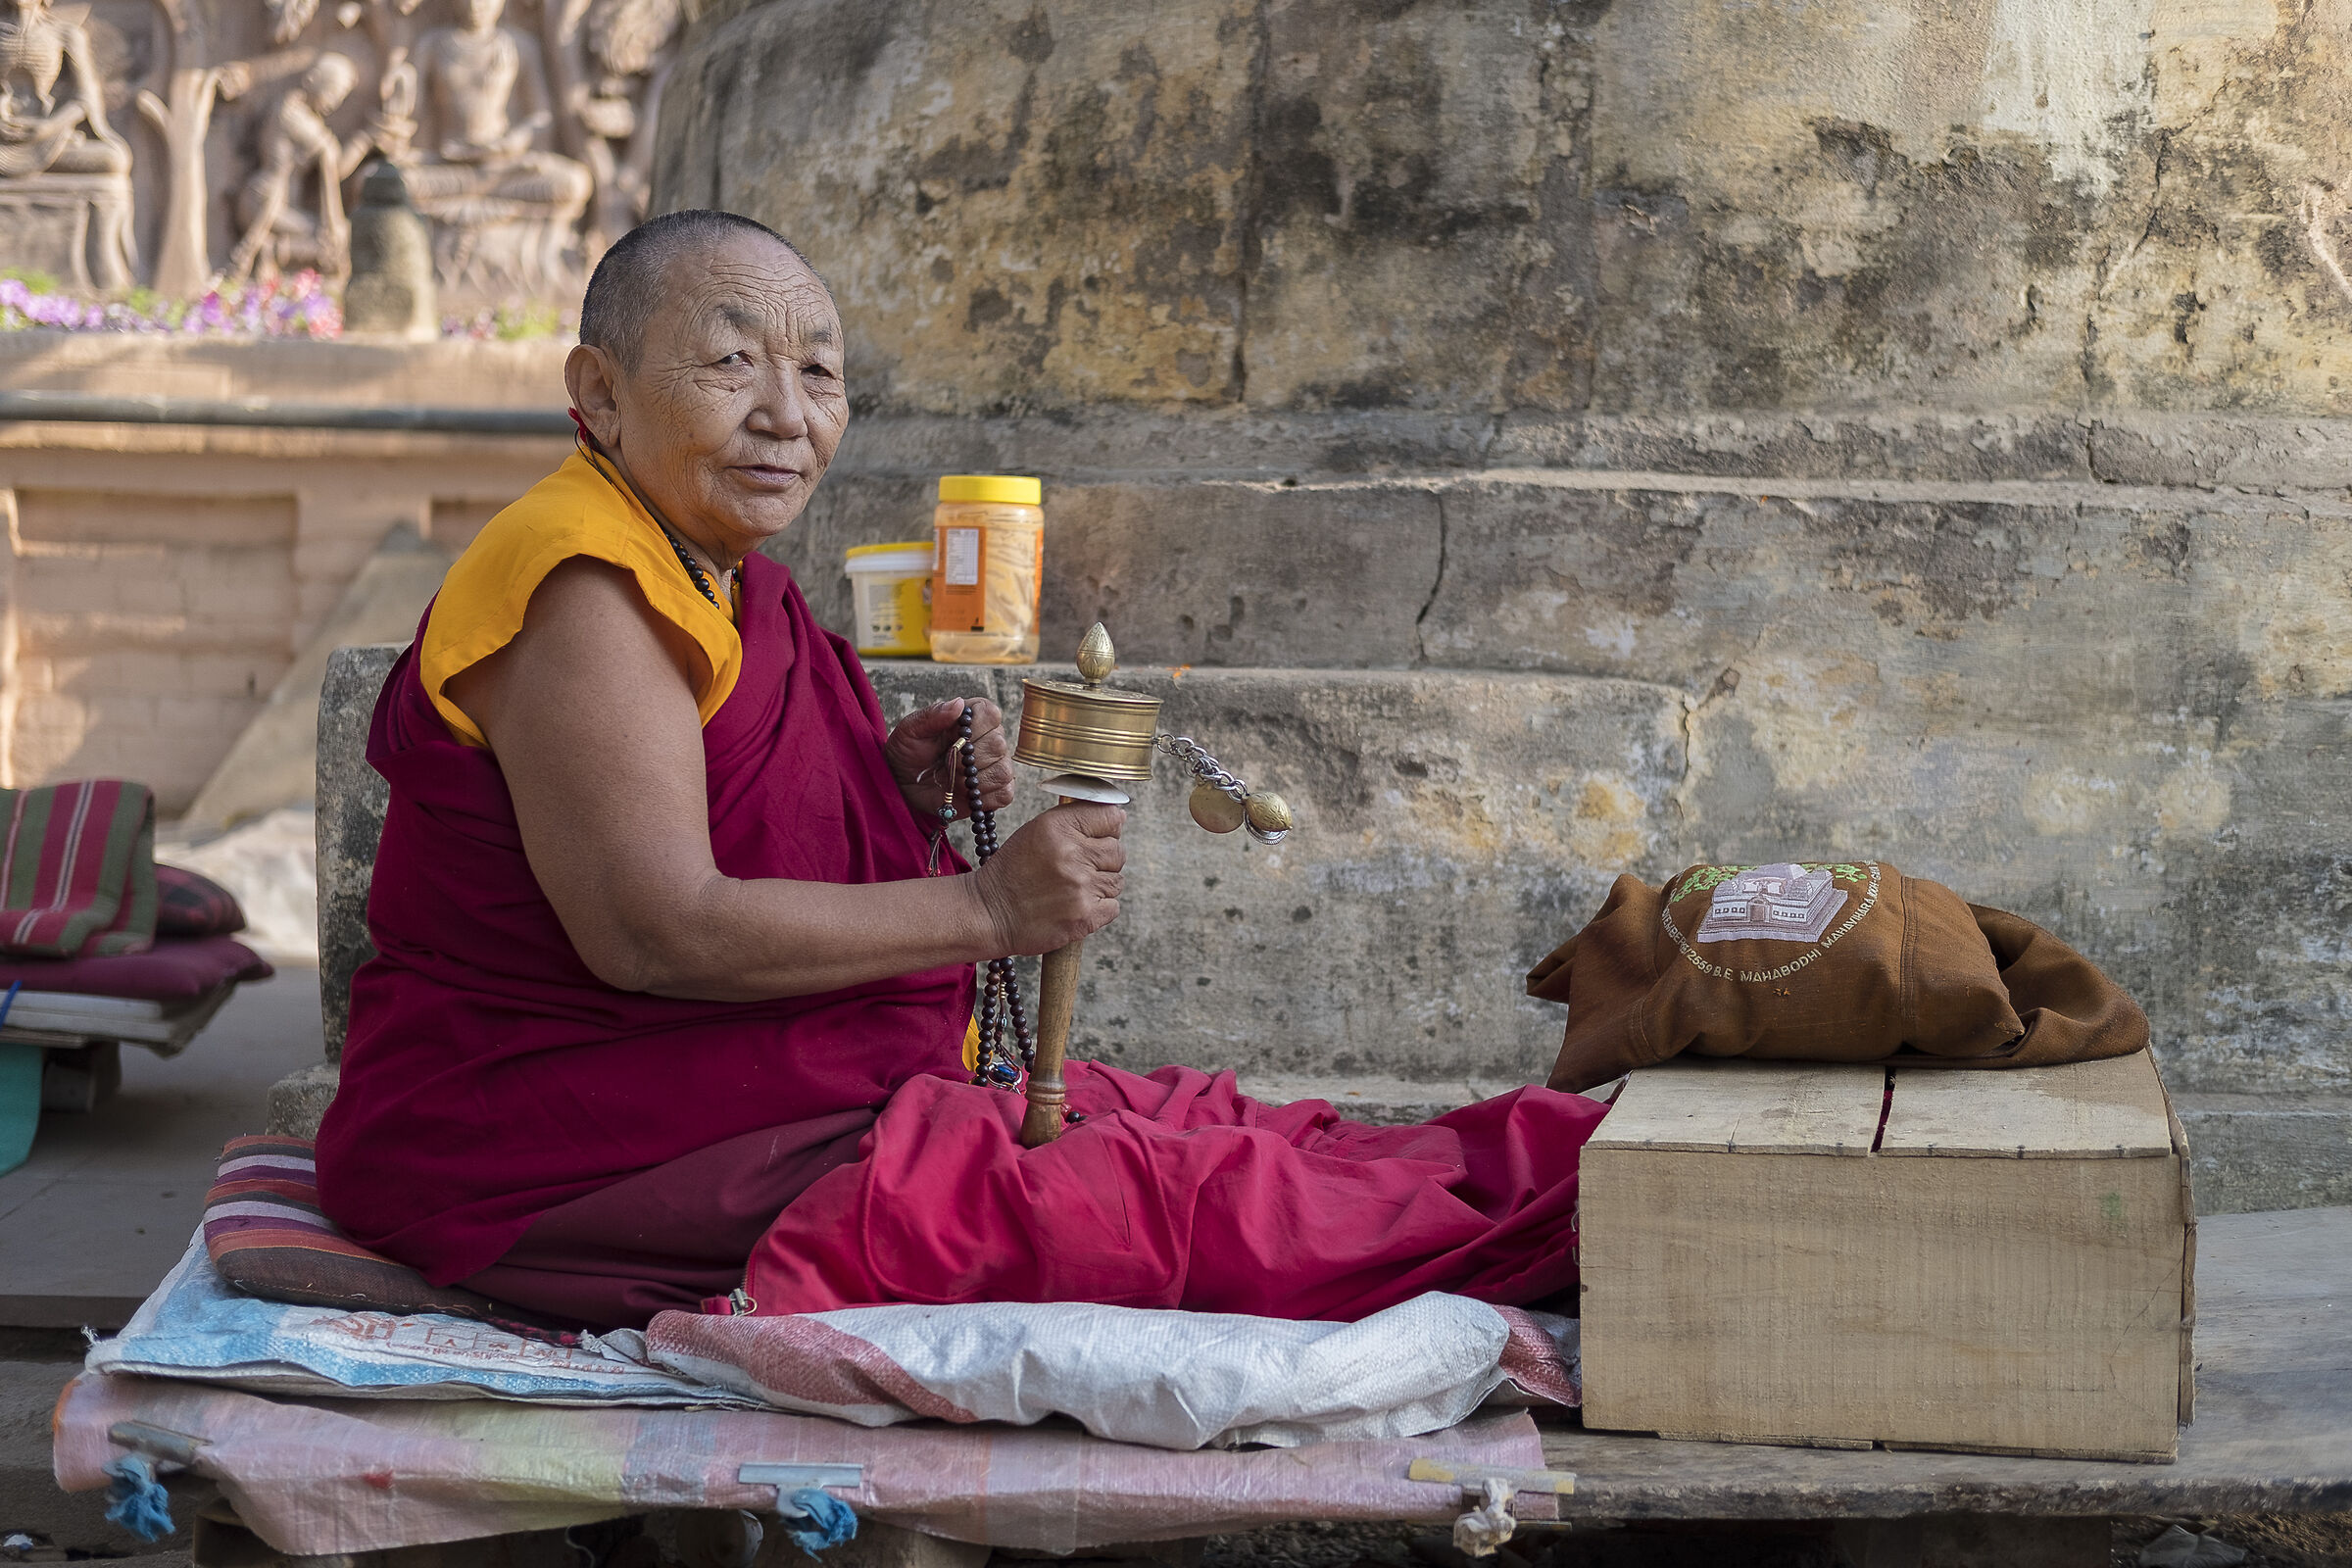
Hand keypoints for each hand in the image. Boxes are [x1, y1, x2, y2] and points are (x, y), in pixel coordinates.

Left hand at [886, 697, 1011, 823]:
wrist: (905, 783)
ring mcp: (997, 764)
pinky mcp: (998, 790)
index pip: (991, 715)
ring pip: (1002, 772)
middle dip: (966, 760)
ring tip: (952, 780)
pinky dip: (981, 798)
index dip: (974, 729)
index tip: (953, 738)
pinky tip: (963, 794)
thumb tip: (957, 703)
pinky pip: (1004, 795)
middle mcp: (991, 737)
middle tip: (946, 763)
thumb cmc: (909, 752)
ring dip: (972, 781)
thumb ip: (932, 715)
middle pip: (997, 745)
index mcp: (973, 716)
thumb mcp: (911, 730)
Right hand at [972, 803, 1123, 953]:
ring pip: (1116, 881)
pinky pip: (1113, 906)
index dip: (1108, 827)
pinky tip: (1076, 905)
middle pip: (1118, 851)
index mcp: (1058, 827)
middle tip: (1079, 868)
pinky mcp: (1086, 916)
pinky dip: (1099, 908)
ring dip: (1100, 885)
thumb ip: (1074, 819)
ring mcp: (1081, 887)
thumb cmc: (1013, 871)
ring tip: (1073, 888)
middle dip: (1103, 859)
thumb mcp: (1036, 831)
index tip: (1101, 835)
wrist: (989, 912)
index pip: (1110, 816)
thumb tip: (1119, 816)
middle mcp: (1072, 854)